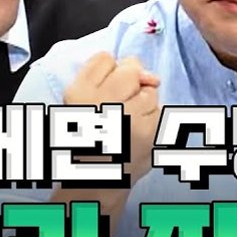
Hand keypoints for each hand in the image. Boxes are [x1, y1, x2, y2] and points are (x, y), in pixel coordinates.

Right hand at [64, 52, 160, 183]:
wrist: (98, 179)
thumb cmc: (89, 137)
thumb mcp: (79, 103)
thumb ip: (105, 75)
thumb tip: (147, 73)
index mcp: (77, 93)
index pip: (104, 57)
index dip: (108, 72)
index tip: (103, 92)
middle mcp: (99, 101)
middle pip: (131, 69)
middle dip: (131, 85)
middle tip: (118, 108)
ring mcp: (126, 116)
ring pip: (149, 90)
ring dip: (143, 104)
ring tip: (127, 123)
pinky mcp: (148, 131)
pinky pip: (160, 110)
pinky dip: (152, 120)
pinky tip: (137, 134)